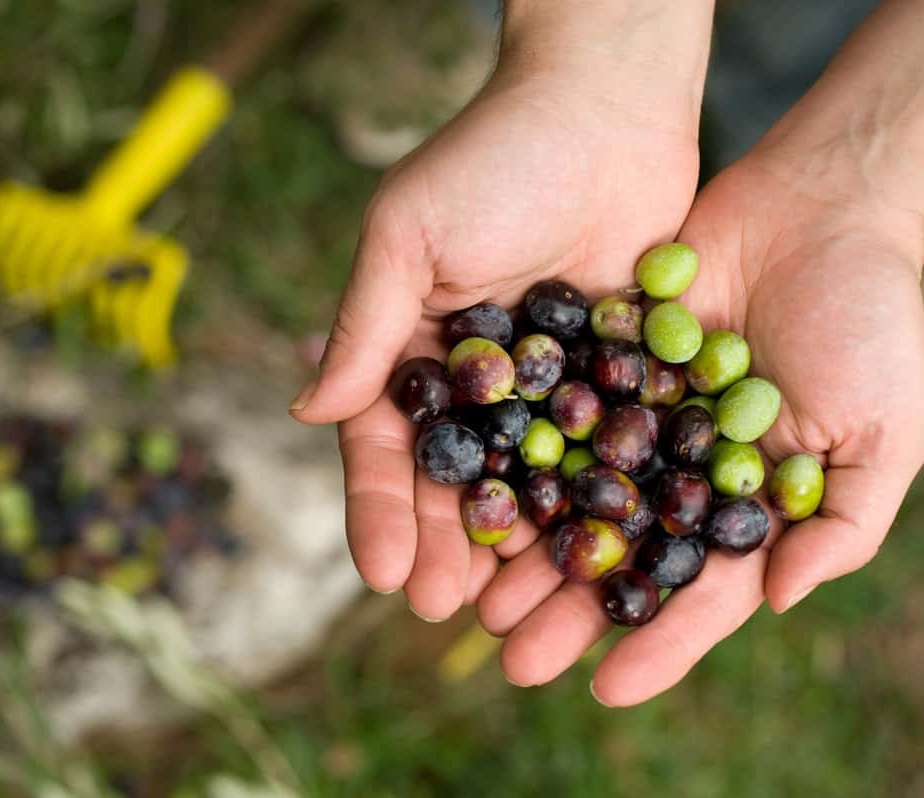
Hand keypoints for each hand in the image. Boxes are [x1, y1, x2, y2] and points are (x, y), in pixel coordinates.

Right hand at [290, 3, 714, 620]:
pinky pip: (600, 457)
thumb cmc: (493, 158)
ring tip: (512, 611)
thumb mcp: (408, 234)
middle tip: (446, 608)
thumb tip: (308, 411)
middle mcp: (476, 382)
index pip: (387, 446)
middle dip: (446, 546)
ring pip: (526, 485)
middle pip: (455, 482)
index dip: (382, 510)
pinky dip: (593, 509)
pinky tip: (593, 558)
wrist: (606, 107)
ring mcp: (547, 389)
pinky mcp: (616, 383)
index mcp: (413, 351)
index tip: (383, 572)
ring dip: (516, 548)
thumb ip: (364, 326)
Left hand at [484, 154, 923, 704]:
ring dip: (528, 549)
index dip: (659, 641)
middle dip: (569, 609)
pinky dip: (516, 459)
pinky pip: (553, 418)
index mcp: (746, 505)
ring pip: (572, 498)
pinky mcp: (601, 365)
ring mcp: (637, 420)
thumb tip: (777, 602)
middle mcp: (681, 472)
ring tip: (476, 598)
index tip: (606, 690)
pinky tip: (475, 496)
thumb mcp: (880, 432)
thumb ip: (840, 524)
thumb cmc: (869, 322)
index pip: (701, 591)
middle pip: (619, 555)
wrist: (820, 207)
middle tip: (513, 657)